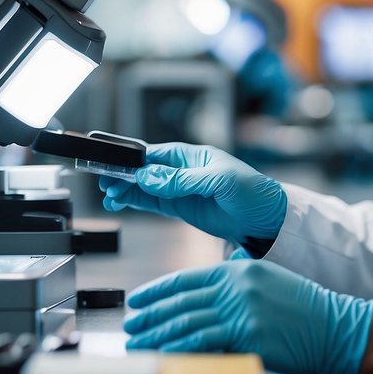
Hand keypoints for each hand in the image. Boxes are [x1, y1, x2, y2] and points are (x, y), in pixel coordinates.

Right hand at [100, 143, 285, 245]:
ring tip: (109, 196)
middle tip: (105, 183)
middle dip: (122, 174)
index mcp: (190, 155)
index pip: (153, 153)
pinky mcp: (180, 207)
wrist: (267, 220)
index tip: (111, 163)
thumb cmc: (253, 191)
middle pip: (142, 169)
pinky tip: (120, 201)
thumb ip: (183, 180)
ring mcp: (179, 189)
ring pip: (142, 186)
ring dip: (124, 189)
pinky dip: (133, 201)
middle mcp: (181, 170)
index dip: (130, 159)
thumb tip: (149, 176)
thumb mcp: (219, 181)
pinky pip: (151, 201)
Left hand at [122, 259, 372, 373]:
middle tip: (129, 325)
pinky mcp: (249, 335)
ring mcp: (242, 309)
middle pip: (181, 301)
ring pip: (187, 322)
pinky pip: (203, 342)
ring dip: (157, 334)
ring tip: (137, 343)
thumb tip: (205, 300)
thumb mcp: (268, 283)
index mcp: (239, 269)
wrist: (336, 328)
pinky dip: (179, 349)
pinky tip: (163, 354)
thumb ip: (236, 286)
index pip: (186, 278)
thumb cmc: (305, 311)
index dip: (157, 291)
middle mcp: (237, 285)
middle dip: (150, 315)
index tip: (137, 301)